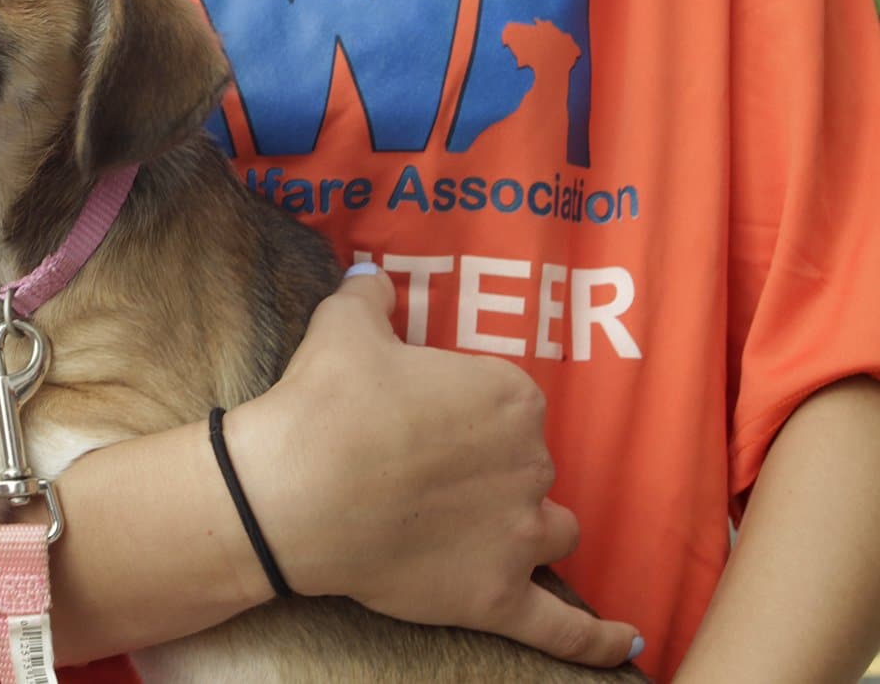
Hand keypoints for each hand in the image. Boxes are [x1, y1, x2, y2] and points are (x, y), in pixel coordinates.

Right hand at [223, 265, 641, 666]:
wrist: (294, 489)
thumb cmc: (326, 401)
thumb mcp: (344, 324)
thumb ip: (371, 296)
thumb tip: (371, 274)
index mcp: (510, 396)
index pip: (513, 404)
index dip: (468, 414)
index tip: (427, 419)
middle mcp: (531, 463)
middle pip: (530, 466)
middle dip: (491, 470)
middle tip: (429, 474)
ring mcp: (519, 534)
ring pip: (553, 531)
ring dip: (532, 528)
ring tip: (493, 532)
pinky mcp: (496, 596)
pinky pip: (562, 627)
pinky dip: (597, 640)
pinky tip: (627, 648)